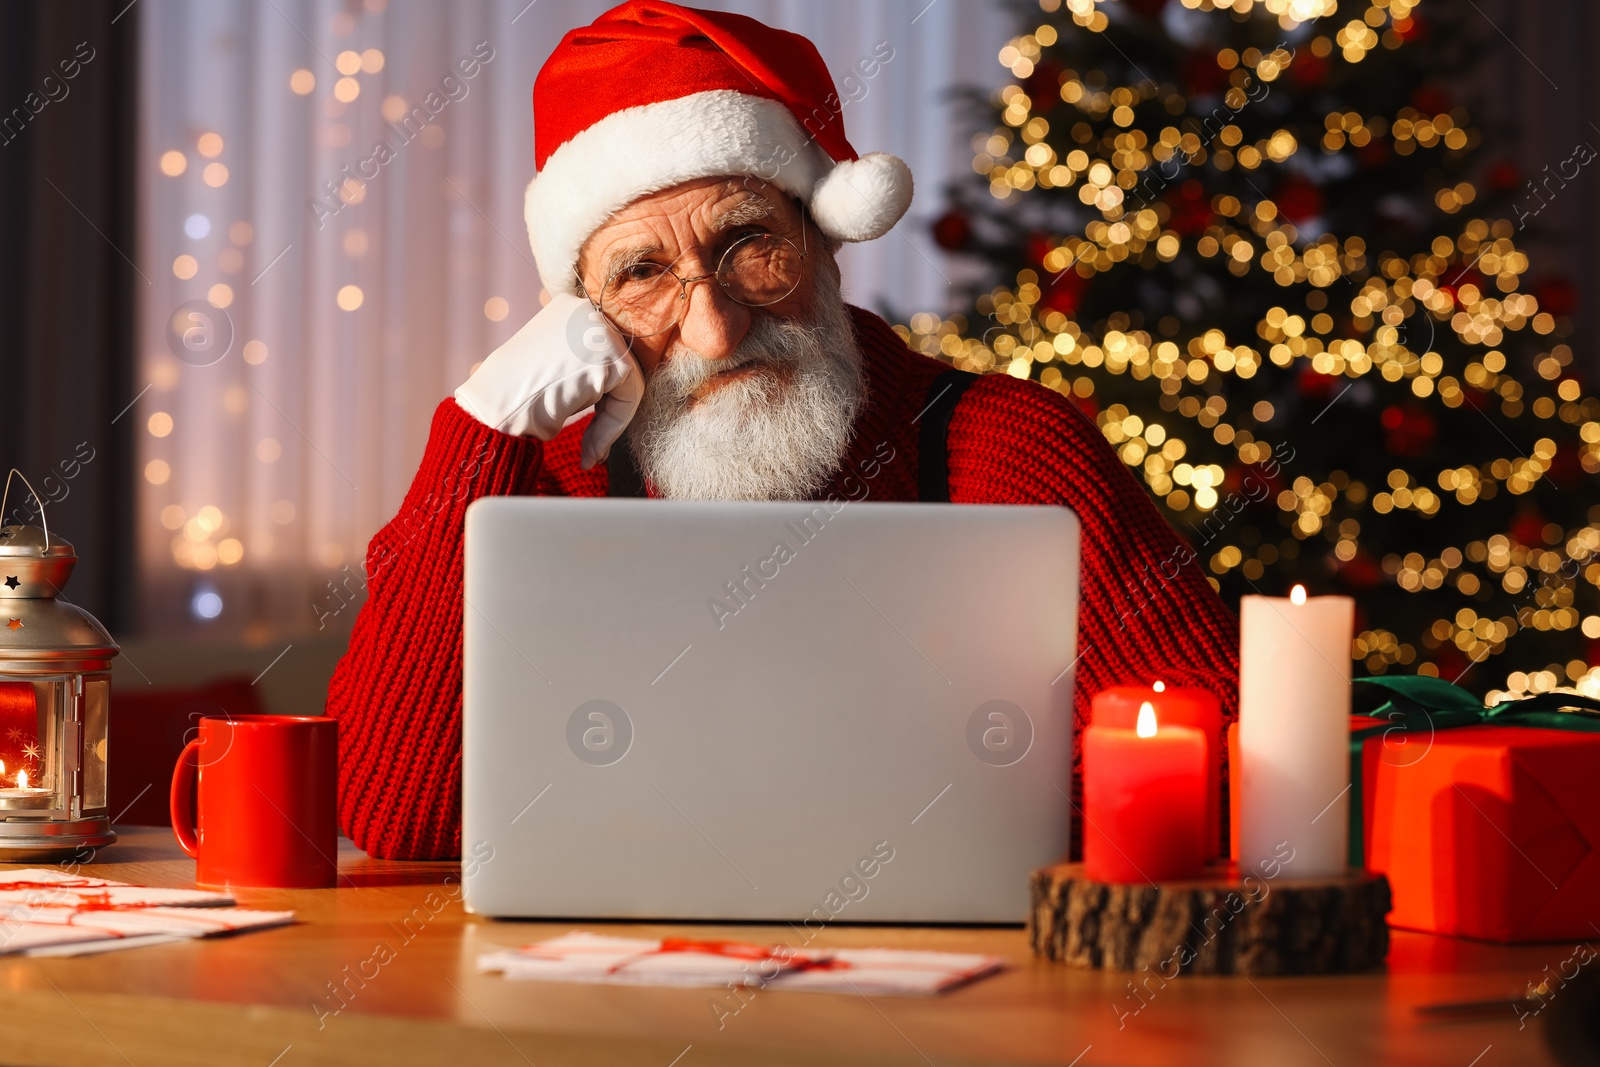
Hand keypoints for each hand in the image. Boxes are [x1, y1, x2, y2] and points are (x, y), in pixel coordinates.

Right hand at [453, 293, 643, 468]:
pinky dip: (613, 427)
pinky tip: (590, 449)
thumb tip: (606, 386)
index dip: (595, 395)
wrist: (494, 411)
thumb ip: (578, 367)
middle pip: (616, 365)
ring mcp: (599, 330)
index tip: (585, 426)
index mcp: (567, 310)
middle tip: (591, 445)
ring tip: (588, 452)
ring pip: (626, 382)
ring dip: (609, 421)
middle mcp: (586, 311)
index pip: (599, 353)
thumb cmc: (514, 397)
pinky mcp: (610, 356)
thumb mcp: (550, 369)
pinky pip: (628, 397)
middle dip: (605, 407)